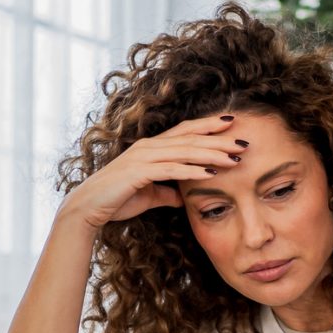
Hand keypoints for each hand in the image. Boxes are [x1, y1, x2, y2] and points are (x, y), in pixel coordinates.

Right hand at [62, 113, 247, 229]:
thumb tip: (183, 198)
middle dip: (219, 139)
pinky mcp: (138, 172)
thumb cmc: (116, 200)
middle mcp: (149, 147)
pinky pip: (171, 170)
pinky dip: (192, 171)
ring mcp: (143, 157)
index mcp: (152, 148)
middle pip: (190, 138)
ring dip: (211, 154)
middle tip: (244, 141)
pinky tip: (210, 174)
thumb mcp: (149, 195)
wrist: (87, 208)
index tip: (233, 123)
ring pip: (184, 151)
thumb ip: (167, 192)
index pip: (186, 132)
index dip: (209, 126)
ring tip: (234, 158)